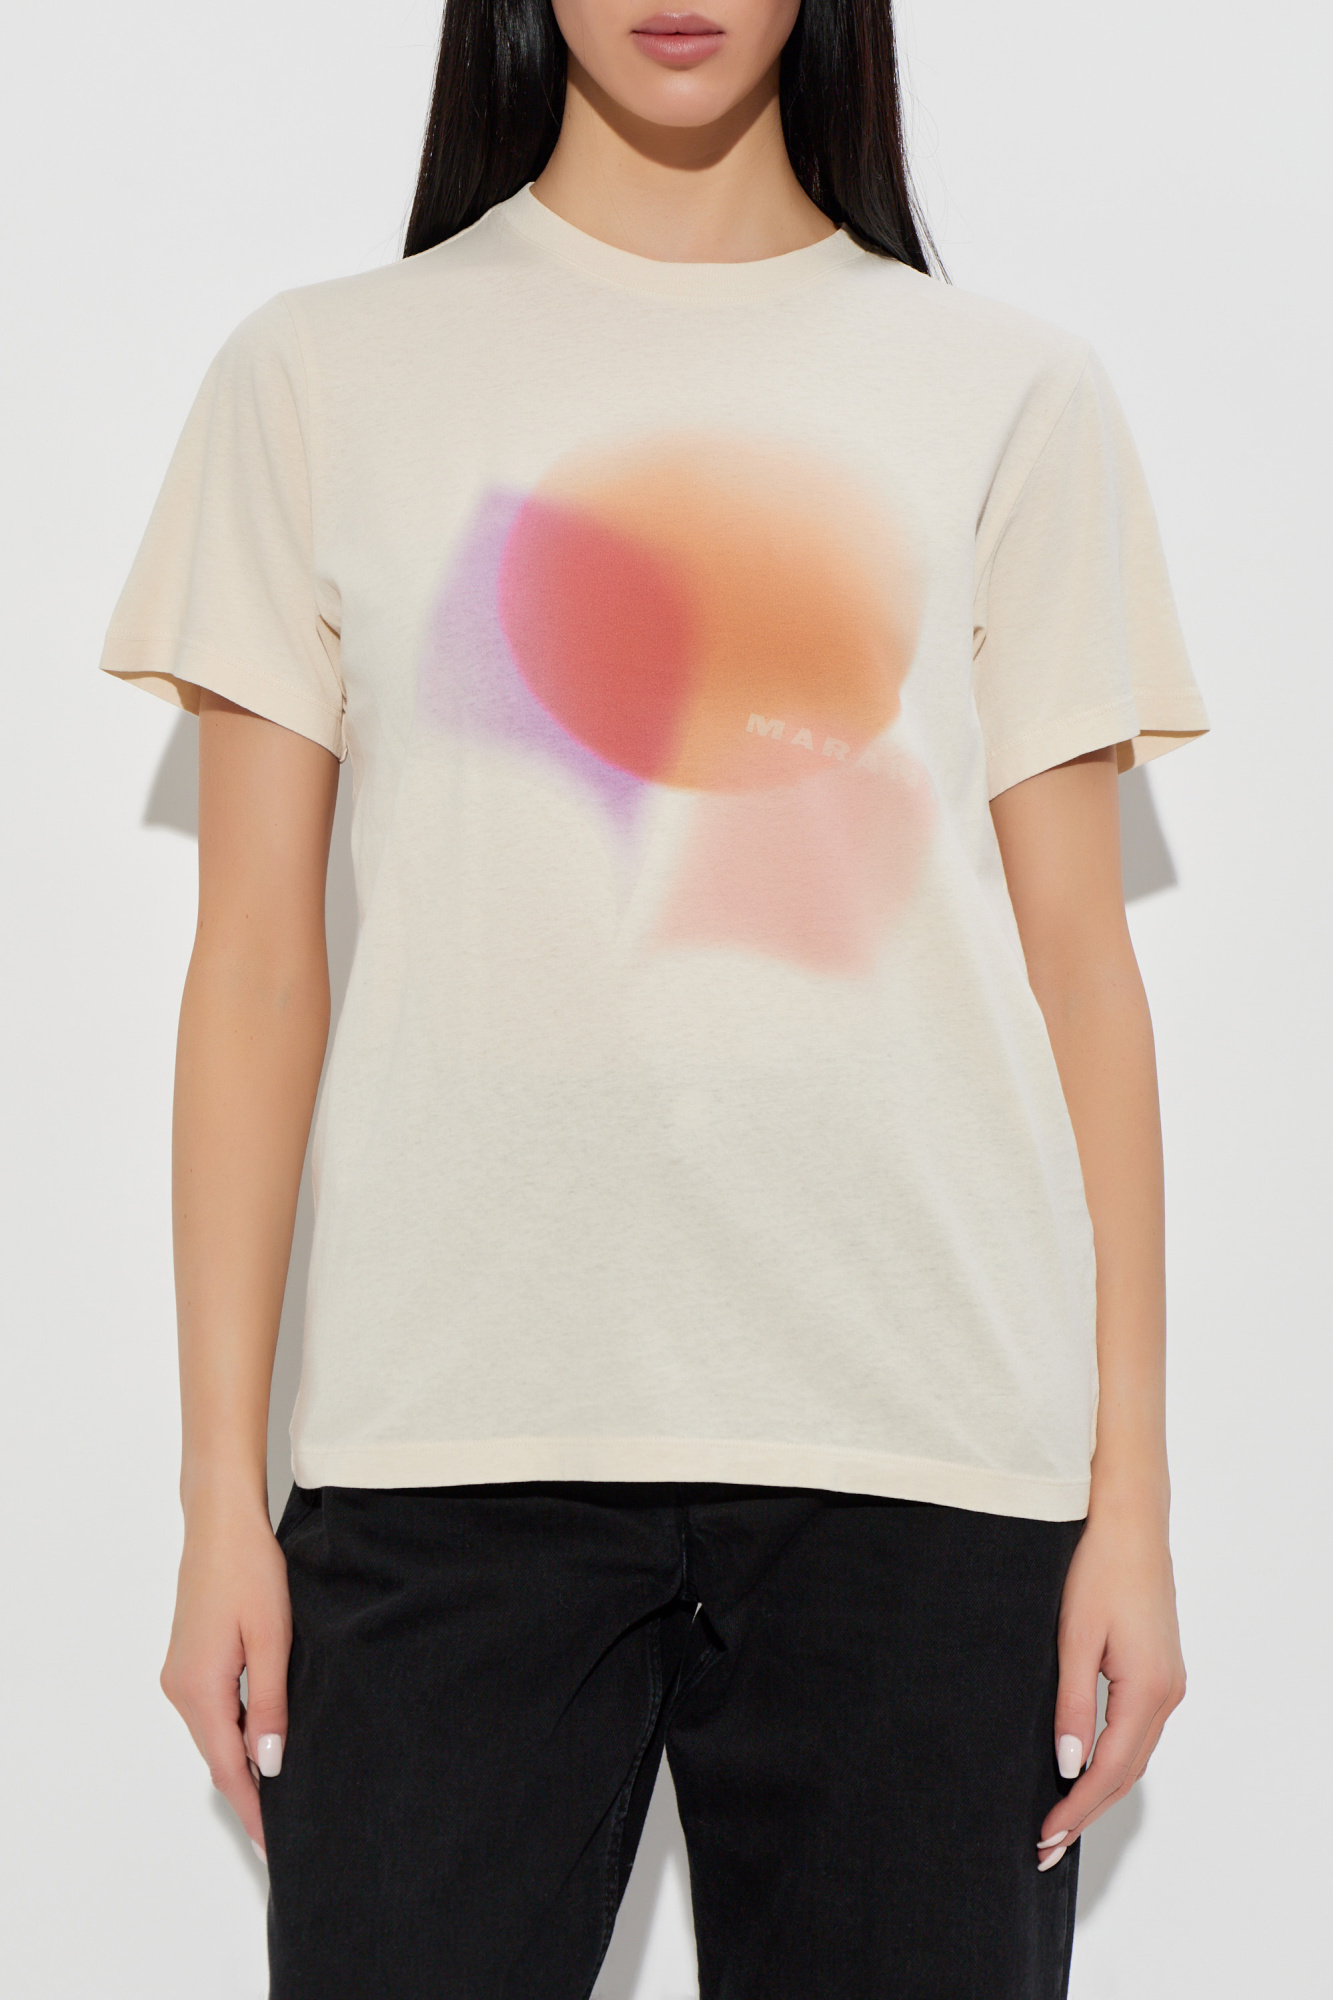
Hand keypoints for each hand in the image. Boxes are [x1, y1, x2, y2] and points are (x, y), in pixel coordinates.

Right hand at [159, 1493, 291, 1856]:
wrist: (221, 1524)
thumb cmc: (250, 1571)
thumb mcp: (273, 1639)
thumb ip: (270, 1705)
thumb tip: (270, 1764)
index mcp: (200, 1688)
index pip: (228, 1767)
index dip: (253, 1808)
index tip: (274, 1844)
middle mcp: (180, 1688)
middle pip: (218, 1756)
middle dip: (250, 1793)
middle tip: (285, 1828)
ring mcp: (179, 1674)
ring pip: (214, 1734)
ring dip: (243, 1763)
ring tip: (280, 1792)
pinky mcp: (187, 1660)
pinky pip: (212, 1711)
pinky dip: (234, 1733)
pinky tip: (260, 1740)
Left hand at [1036, 1503, 1185, 1868]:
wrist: (1129, 1522)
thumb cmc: (1097, 1569)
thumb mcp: (1074, 1638)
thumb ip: (1071, 1705)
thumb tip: (1067, 1766)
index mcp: (1148, 1689)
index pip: (1110, 1769)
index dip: (1076, 1807)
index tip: (1045, 1836)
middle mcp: (1168, 1694)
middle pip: (1127, 1772)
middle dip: (1086, 1812)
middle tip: (1046, 1847)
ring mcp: (1169, 1683)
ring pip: (1135, 1755)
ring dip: (1099, 1790)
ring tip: (1060, 1821)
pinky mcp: (1160, 1671)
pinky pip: (1137, 1732)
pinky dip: (1112, 1760)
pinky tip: (1085, 1770)